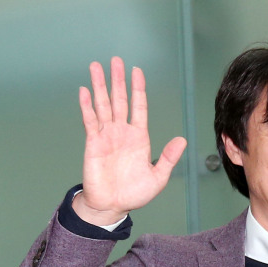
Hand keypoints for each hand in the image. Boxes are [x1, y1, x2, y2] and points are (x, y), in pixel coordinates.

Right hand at [73, 56, 186, 225]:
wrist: (112, 206)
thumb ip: (168, 158)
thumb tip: (182, 140)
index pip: (139, 107)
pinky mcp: (93, 143)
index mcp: (139, 137)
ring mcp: (107, 136)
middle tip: (116, 60)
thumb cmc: (134, 194)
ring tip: (96, 66)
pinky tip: (84, 91)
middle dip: (118, 80)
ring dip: (100, 86)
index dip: (138, 89)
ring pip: (103, 105)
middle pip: (120, 100)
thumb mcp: (157, 178)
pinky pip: (90, 121)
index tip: (136, 71)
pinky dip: (87, 106)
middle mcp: (122, 132)